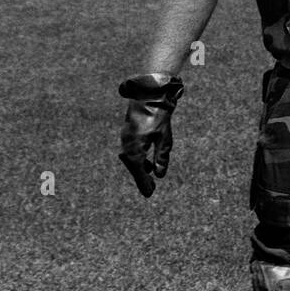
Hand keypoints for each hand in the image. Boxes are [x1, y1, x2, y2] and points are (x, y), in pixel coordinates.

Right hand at [118, 73, 183, 196]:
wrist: (148, 96)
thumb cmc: (158, 117)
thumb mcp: (164, 139)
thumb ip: (161, 157)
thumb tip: (159, 175)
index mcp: (135, 149)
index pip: (139, 171)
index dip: (144, 183)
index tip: (150, 193)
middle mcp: (127, 146)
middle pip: (133, 167)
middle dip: (141, 179)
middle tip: (150, 191)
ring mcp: (125, 140)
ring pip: (131, 160)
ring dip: (140, 170)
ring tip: (150, 181)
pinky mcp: (127, 135)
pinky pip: (131, 152)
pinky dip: (138, 160)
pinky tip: (147, 165)